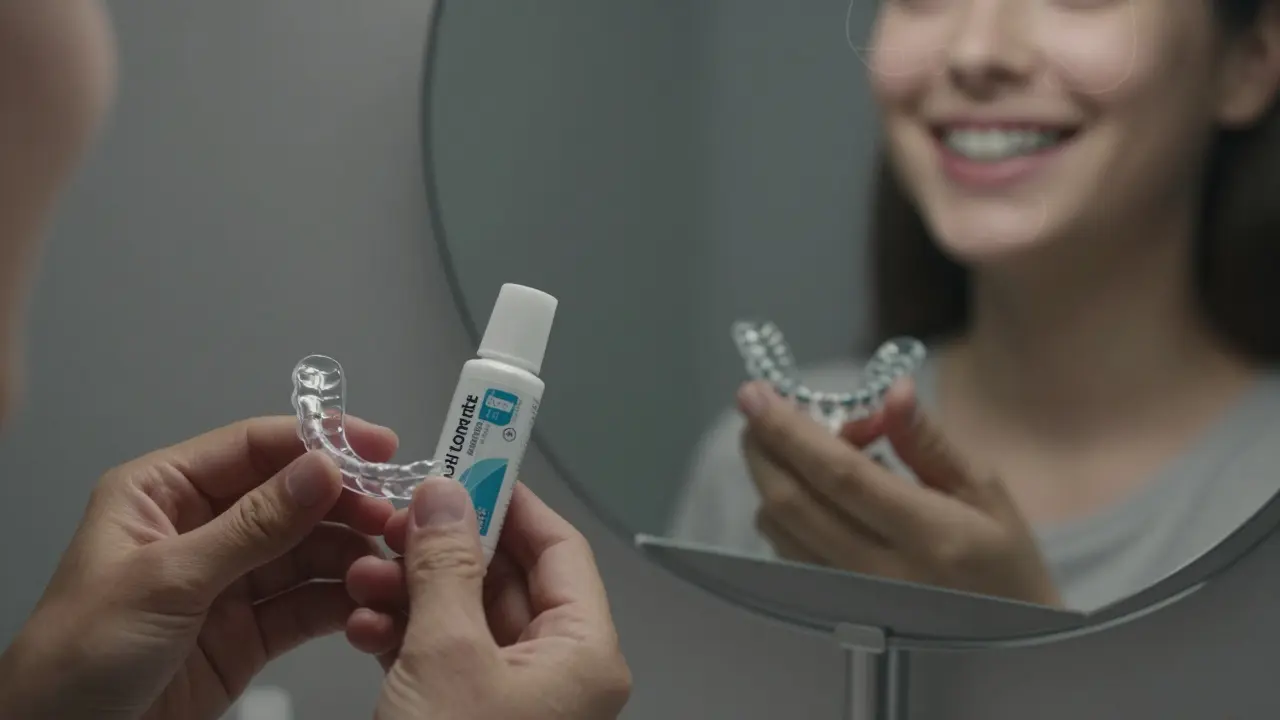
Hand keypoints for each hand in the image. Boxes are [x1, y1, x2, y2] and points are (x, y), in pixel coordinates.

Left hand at [0, 416, 397, 719]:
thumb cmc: (76, 656)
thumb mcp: (167, 579)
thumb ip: (253, 525)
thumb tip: (320, 469)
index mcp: (162, 494)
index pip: (253, 447)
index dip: (319, 441)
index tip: (376, 445)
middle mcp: (200, 529)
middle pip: (291, 498)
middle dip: (345, 503)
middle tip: (390, 513)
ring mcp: (228, 581)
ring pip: (308, 551)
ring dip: (350, 554)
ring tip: (385, 563)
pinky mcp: (248, 631)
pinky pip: (308, 604)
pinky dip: (342, 601)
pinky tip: (367, 601)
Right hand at [343, 478, 631, 719]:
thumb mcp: (447, 654)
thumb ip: (445, 567)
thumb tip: (445, 496)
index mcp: (585, 654)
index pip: (560, 549)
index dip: (511, 503)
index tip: (467, 465)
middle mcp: (559, 673)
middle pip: (505, 579)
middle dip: (441, 549)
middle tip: (395, 520)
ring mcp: (512, 698)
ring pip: (464, 617)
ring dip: (409, 591)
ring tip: (364, 573)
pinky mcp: (465, 715)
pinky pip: (441, 658)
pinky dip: (401, 636)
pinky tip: (363, 622)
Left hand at [738, 378, 1060, 605]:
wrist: (1009, 644)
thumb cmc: (1003, 560)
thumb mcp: (984, 492)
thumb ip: (928, 441)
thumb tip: (891, 390)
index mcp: (930, 534)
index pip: (841, 475)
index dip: (791, 432)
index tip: (757, 394)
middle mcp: (882, 573)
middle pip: (793, 502)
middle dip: (762, 446)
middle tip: (756, 407)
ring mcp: (853, 599)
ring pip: (780, 530)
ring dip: (769, 476)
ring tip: (792, 443)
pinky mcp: (835, 613)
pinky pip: (787, 554)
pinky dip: (781, 511)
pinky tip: (806, 488)